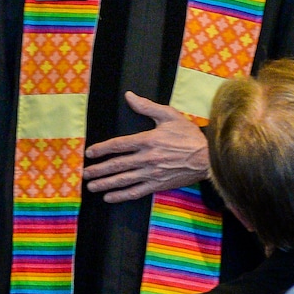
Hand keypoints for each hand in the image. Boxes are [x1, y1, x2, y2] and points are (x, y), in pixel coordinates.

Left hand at [82, 91, 209, 202]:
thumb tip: (129, 96)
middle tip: (85, 173)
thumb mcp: (169, 115)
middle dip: (99, 170)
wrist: (208, 157)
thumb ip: (147, 106)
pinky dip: (121, 195)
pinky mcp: (158, 185)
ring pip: (123, 180)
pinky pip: (136, 192)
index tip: (90, 153)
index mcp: (148, 140)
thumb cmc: (189, 136)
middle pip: (117, 164)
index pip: (118, 145)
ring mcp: (152, 173)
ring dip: (105, 184)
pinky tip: (110, 197)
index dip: (101, 149)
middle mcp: (147, 158)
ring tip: (92, 187)